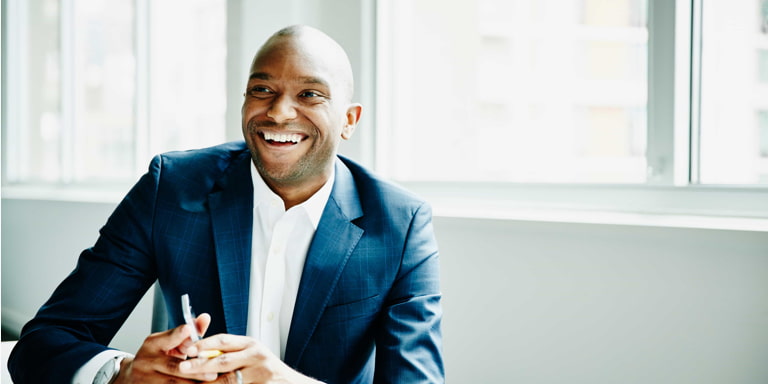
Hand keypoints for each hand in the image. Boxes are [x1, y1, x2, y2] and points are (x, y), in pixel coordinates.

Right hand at [114, 313, 213, 382]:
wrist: (133, 377)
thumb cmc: (158, 357)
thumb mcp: (170, 343)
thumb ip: (189, 333)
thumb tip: (205, 317)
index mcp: (152, 345)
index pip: (166, 338)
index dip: (178, 334)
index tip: (188, 329)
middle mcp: (147, 362)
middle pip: (173, 367)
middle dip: (194, 371)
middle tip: (212, 372)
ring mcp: (145, 380)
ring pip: (173, 383)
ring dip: (193, 383)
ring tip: (211, 383)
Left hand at [179, 334, 323, 383]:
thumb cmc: (268, 372)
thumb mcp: (252, 356)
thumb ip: (232, 353)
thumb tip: (201, 354)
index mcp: (251, 344)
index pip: (224, 340)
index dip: (204, 344)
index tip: (188, 350)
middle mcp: (256, 355)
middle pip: (223, 360)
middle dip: (201, 365)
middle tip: (183, 368)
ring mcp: (260, 373)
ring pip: (228, 380)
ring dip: (208, 382)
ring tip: (191, 383)